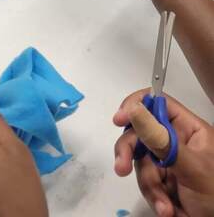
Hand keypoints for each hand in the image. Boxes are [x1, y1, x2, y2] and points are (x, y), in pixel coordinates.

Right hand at [114, 91, 213, 216]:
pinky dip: (154, 197)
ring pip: (140, 162)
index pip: (159, 104)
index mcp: (189, 130)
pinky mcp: (163, 183)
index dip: (137, 106)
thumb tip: (135, 109)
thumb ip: (162, 140)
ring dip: (149, 185)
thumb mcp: (191, 168)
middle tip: (122, 167)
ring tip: (165, 206)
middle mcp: (177, 142)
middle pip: (141, 133)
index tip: (120, 119)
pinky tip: (167, 210)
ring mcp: (168, 163)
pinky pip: (145, 182)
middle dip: (130, 152)